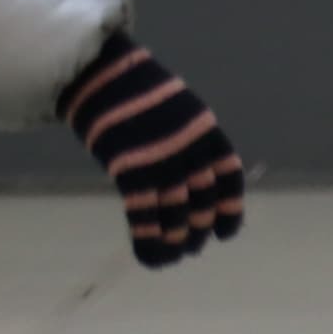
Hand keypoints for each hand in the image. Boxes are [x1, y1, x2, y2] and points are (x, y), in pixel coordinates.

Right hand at [61, 41, 244, 267]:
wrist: (103, 74)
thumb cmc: (133, 90)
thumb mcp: (175, 110)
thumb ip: (184, 142)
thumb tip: (187, 177)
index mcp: (206, 134)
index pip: (228, 180)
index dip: (229, 211)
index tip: (224, 234)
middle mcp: (191, 153)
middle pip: (203, 202)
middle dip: (198, 230)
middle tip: (191, 248)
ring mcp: (163, 164)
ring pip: (176, 215)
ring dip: (176, 241)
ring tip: (173, 256)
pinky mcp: (133, 173)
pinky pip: (145, 217)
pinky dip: (148, 241)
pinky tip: (150, 259)